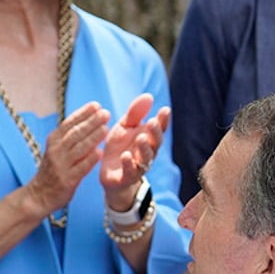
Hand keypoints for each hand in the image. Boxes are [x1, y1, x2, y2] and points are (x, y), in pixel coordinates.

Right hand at [25, 102, 109, 218]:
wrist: (38, 195)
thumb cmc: (52, 170)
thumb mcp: (56, 149)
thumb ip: (69, 137)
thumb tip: (88, 119)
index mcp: (53, 141)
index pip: (69, 123)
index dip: (83, 113)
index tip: (96, 105)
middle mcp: (56, 151)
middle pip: (75, 133)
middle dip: (91, 122)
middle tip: (105, 113)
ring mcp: (61, 165)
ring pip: (79, 148)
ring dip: (93, 137)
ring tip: (106, 128)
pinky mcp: (67, 180)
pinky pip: (81, 168)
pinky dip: (90, 159)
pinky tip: (100, 152)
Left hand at [98, 95, 170, 213]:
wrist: (109, 175)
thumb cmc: (120, 147)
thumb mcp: (124, 128)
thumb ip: (135, 114)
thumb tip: (149, 96)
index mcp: (148, 138)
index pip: (159, 129)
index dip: (163, 120)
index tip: (165, 110)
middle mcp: (147, 152)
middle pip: (155, 143)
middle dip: (155, 133)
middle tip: (152, 122)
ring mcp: (138, 166)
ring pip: (146, 158)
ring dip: (144, 148)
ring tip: (140, 138)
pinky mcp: (126, 177)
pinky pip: (130, 171)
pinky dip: (129, 164)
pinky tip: (126, 156)